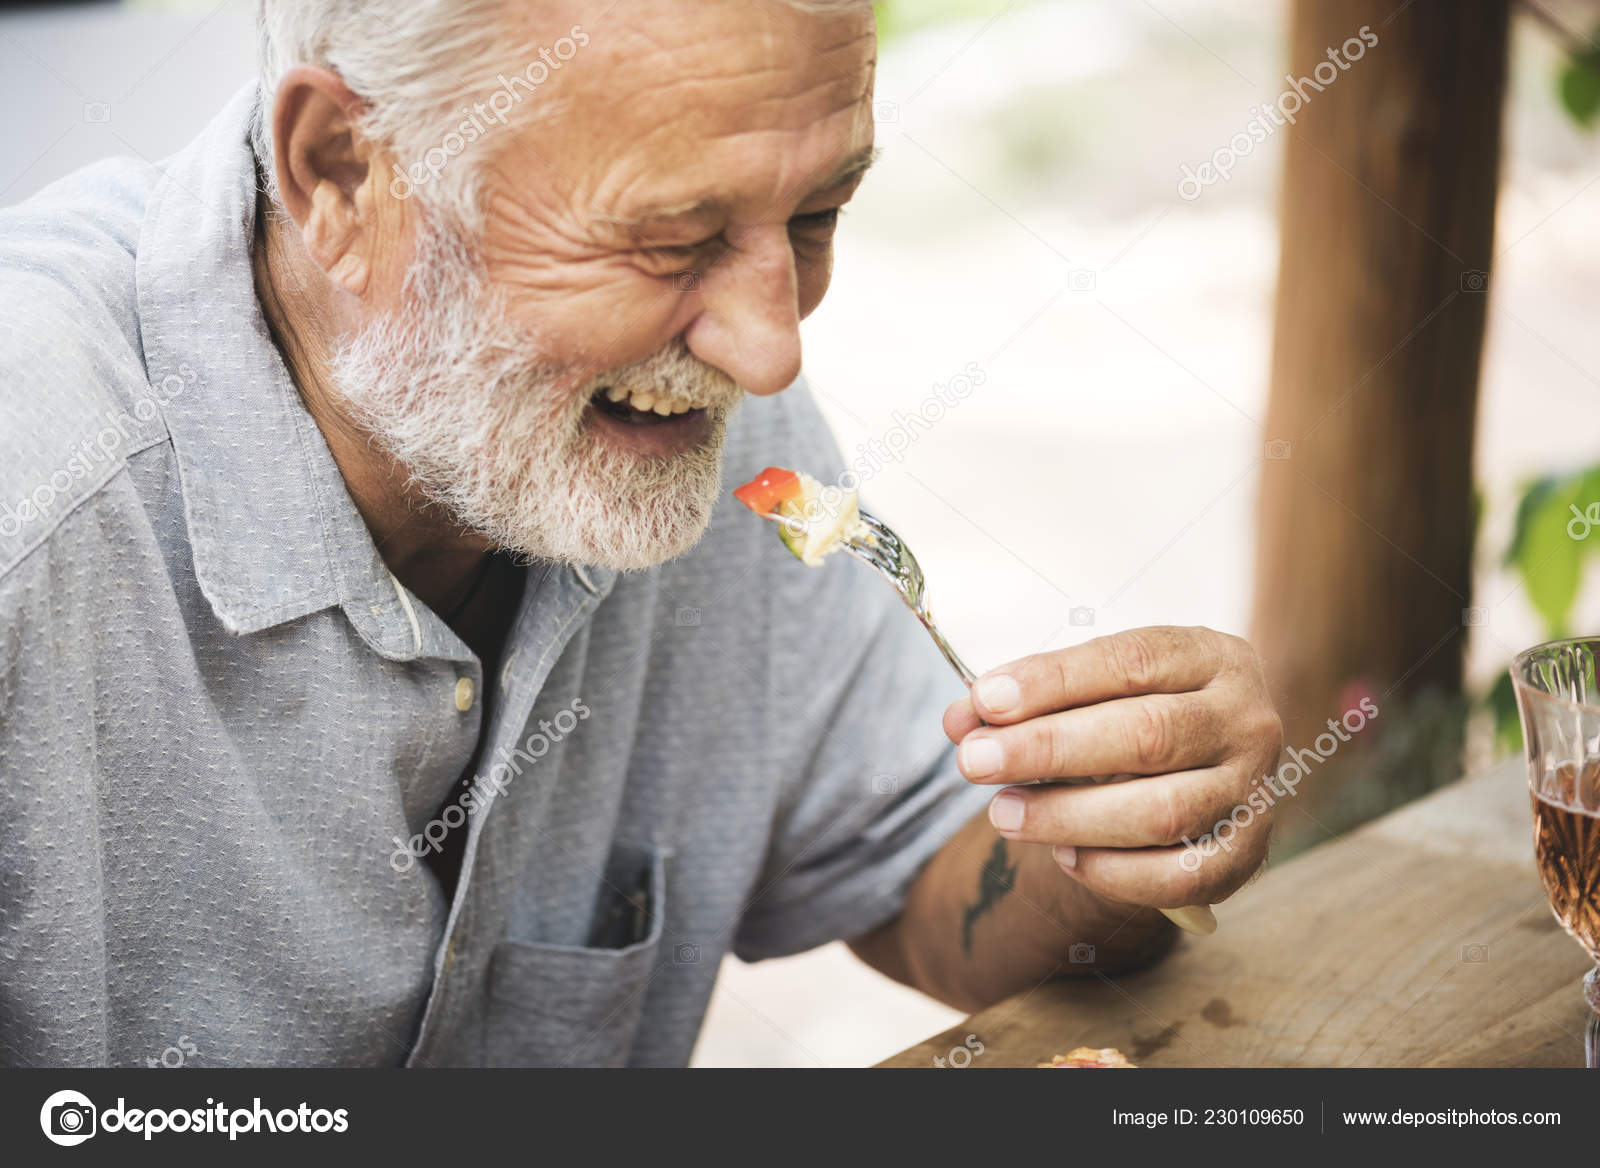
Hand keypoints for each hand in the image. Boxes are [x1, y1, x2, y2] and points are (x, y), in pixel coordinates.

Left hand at [942, 626, 1283, 910]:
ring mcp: (1254, 789)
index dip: (1053, 681)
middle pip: (1146, 735)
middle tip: (974, 761)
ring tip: (1003, 813)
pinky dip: (1118, 873)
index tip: (985, 700)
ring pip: (1163, 811)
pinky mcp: (1249, 852)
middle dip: (1048, 749)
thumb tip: (961, 721)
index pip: (1130, 661)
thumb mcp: (1091, 687)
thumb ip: (1027, 700)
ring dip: (1069, 816)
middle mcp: (1245, 718)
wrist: (1207, 763)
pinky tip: (1065, 858)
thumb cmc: (1135, 711)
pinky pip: (1184, 875)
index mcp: (1209, 656)